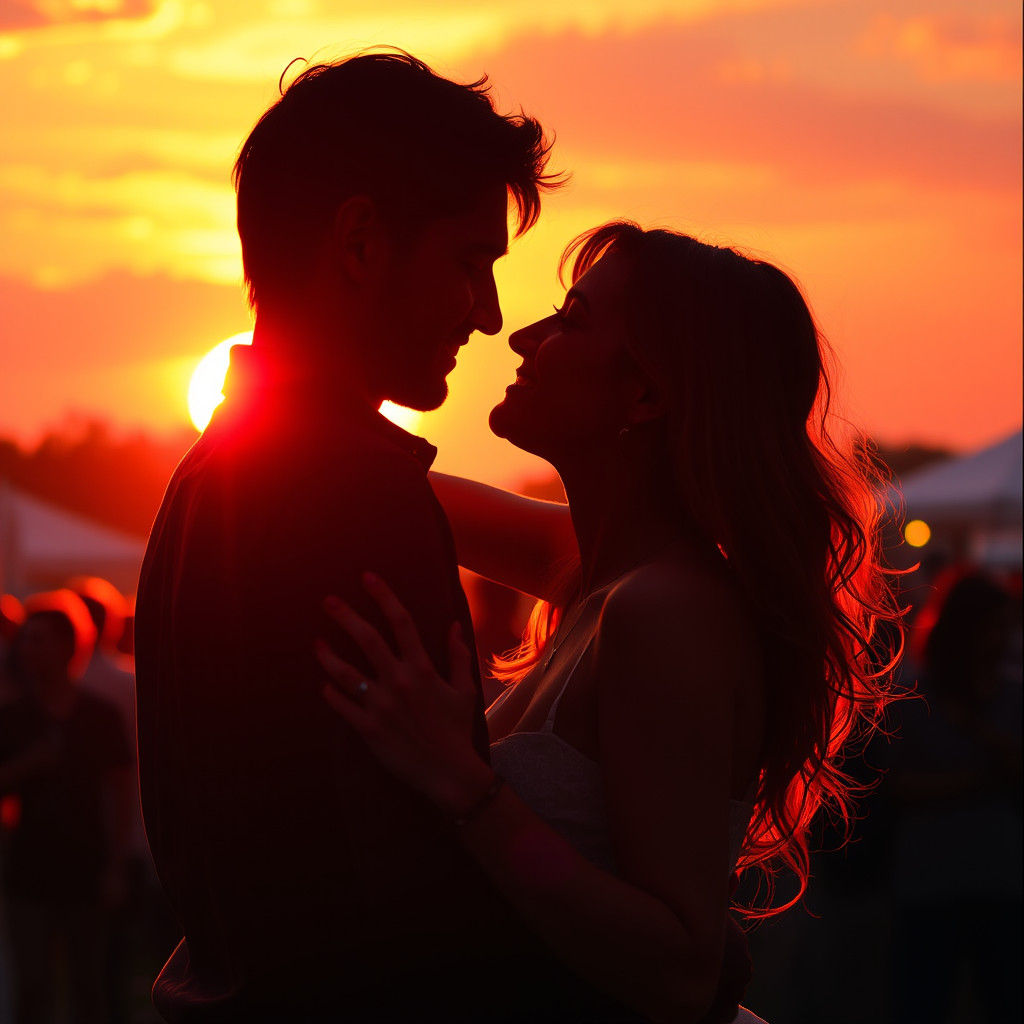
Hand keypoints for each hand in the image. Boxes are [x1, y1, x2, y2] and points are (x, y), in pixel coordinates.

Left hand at [316, 573, 493, 815]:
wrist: (449, 772)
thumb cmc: (457, 729)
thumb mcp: (464, 690)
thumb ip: (458, 655)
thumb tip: (453, 624)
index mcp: (422, 668)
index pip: (401, 622)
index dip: (383, 596)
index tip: (367, 578)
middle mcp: (398, 682)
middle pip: (367, 640)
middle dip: (346, 616)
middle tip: (328, 600)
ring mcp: (380, 706)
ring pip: (346, 673)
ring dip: (328, 656)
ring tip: (316, 643)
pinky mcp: (368, 729)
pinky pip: (343, 706)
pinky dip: (331, 693)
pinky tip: (325, 684)